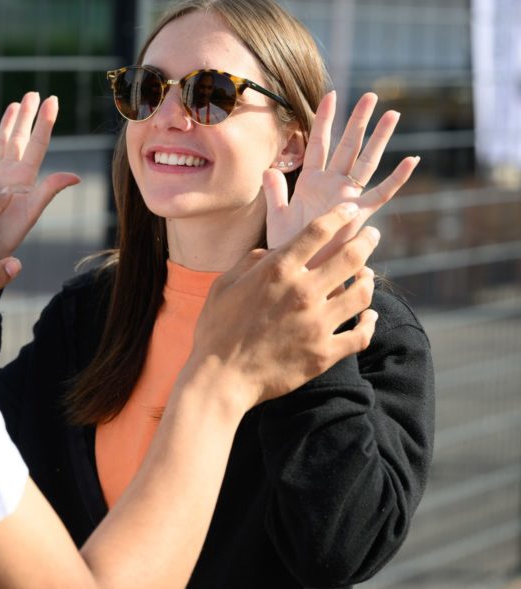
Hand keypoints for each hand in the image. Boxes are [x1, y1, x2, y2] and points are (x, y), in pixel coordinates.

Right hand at [0, 92, 80, 260]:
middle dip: (26, 116)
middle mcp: (10, 172)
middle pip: (19, 137)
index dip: (46, 122)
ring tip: (12, 105)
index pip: (38, 143)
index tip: (53, 99)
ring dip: (5, 124)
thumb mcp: (31, 212)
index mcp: (25, 176)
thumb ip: (49, 191)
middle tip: (32, 93)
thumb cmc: (8, 234)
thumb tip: (75, 176)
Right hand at [189, 203, 379, 408]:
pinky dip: (370, 322)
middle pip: (351, 257)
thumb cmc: (216, 330)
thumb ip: (251, 262)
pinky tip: (369, 316)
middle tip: (373, 235)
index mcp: (277, 271)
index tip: (351, 210)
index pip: (319, 231)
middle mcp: (302, 292)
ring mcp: (317, 324)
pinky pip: (361, 334)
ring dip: (369, 280)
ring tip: (367, 275)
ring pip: (362, 294)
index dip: (340, 215)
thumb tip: (273, 250)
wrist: (220, 379)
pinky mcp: (324, 353)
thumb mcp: (224, 286)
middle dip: (367, 240)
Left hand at [264, 91, 419, 266]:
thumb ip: (274, 190)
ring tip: (393, 114)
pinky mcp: (360, 214)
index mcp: (311, 181)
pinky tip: (412, 160)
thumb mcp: (277, 215)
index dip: (324, 121)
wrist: (298, 270)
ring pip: (367, 162)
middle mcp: (333, 185)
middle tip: (371, 96)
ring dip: (379, 139)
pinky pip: (382, 193)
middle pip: (348, 146)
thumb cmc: (288, 245)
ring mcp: (348, 197)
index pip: (319, 144)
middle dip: (358, 121)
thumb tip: (267, 168)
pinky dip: (397, 178)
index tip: (330, 95)